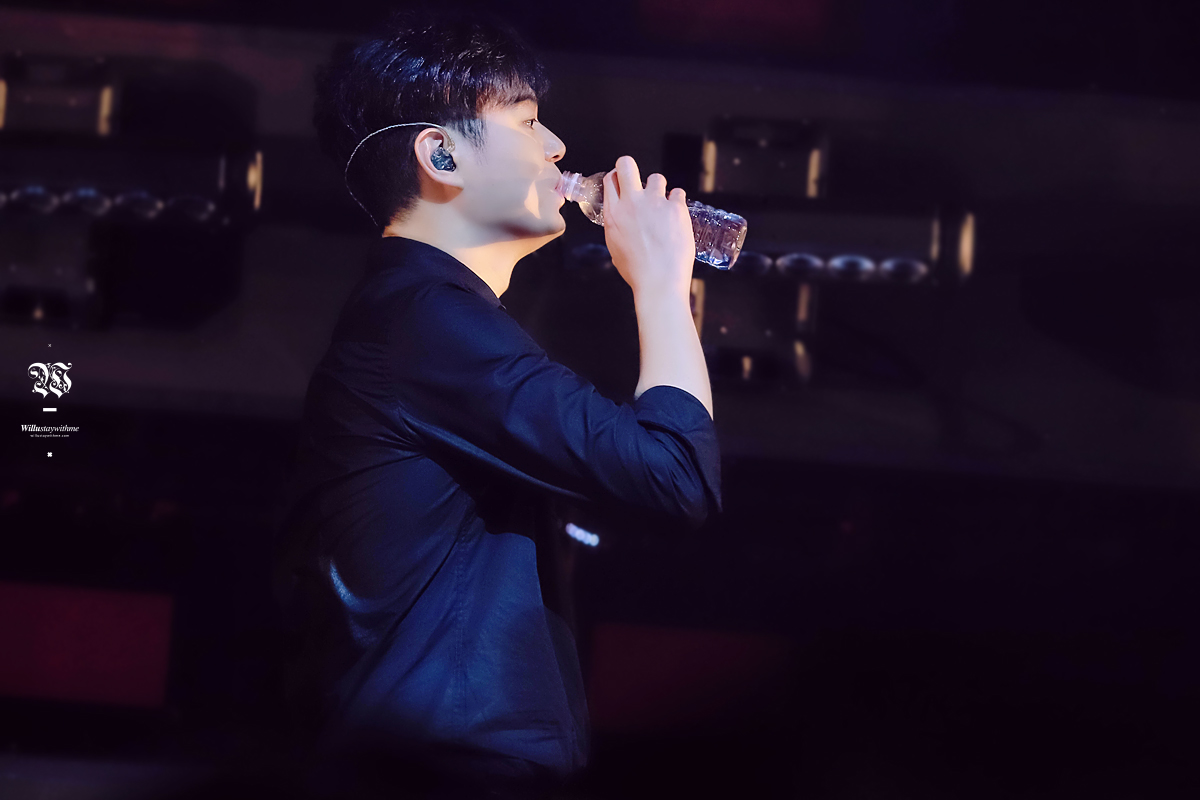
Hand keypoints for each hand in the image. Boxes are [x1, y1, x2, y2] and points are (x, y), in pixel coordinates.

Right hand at [602, 155, 694, 299]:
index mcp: (613, 214)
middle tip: (638, 180)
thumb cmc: (638, 272)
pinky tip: (676, 215)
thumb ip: (617, 227)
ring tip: (662, 205)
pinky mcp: (675, 208)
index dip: (617, 178)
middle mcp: (632, 203)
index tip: (623, 184)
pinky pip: (678, 193)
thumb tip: (622, 221)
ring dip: (659, 189)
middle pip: (627, 165)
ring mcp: (654, 203)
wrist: (659, 282)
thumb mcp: (616, 248)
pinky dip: (677, 202)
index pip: (610, 180)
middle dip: (630, 167)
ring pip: (656, 177)